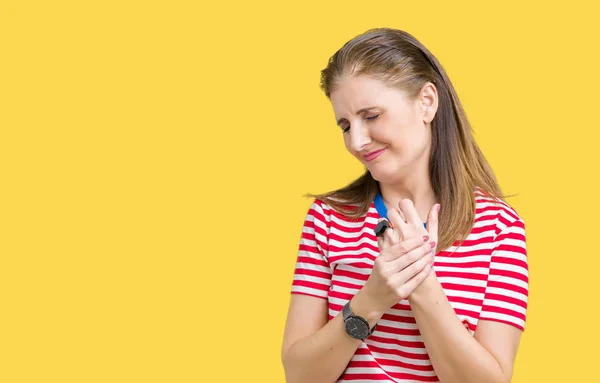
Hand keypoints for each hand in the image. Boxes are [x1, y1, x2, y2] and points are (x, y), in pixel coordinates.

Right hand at [356, 200, 439, 314]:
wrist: (373, 297)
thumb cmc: (378, 275)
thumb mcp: (379, 259)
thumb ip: (386, 243)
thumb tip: (388, 222)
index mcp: (381, 260)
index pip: (401, 248)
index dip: (414, 241)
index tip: (424, 237)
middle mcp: (386, 271)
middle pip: (409, 257)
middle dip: (423, 249)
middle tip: (431, 243)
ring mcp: (394, 282)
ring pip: (415, 268)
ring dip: (426, 259)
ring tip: (432, 253)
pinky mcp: (401, 293)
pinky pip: (417, 280)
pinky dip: (425, 272)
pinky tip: (429, 266)